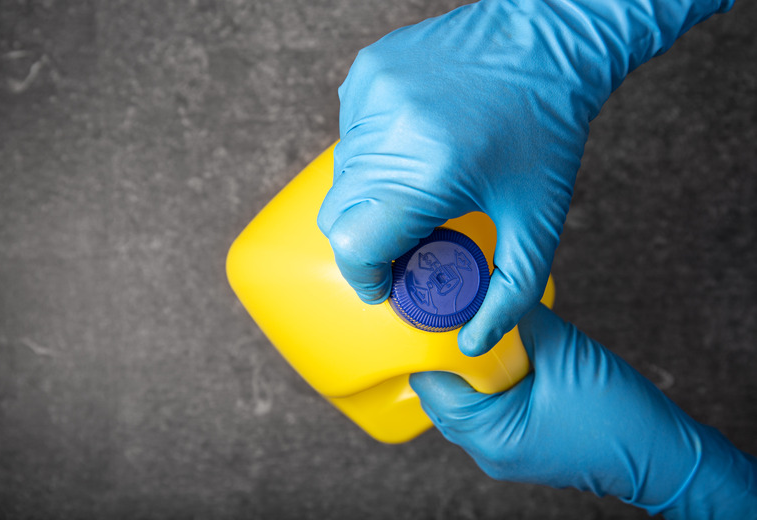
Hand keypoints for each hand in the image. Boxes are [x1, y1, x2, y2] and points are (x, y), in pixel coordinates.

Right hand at [317, 0, 733, 354]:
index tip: (390, 283)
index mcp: (428, 173)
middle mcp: (388, 129)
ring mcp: (372, 94)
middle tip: (414, 239)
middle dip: (369, 241)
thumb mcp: (537, 224)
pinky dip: (373, 154)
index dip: (367, 277)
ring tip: (424, 187)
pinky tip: (415, 145)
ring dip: (372, 197)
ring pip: (342, 177)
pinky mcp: (367, 72)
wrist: (548, 40)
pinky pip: (349, 135)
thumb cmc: (549, 132)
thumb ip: (508, 295)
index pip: (354, 247)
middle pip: (339, 217)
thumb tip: (474, 343)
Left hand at [410, 305, 756, 517]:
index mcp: (490, 436)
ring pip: (465, 400)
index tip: (435, 312)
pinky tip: (506, 357)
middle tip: (459, 316)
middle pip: (444, 393)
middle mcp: (488, 451)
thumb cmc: (621, 417)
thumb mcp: (565, 352)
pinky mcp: (518, 443)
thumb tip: (491, 290)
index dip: (433, 346)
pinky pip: (487, 409)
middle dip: (452, 354)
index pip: (434, 385)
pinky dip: (490, 382)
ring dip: (473, 367)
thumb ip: (520, 319)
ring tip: (485, 333)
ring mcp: (502, 451)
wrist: (663, 455)